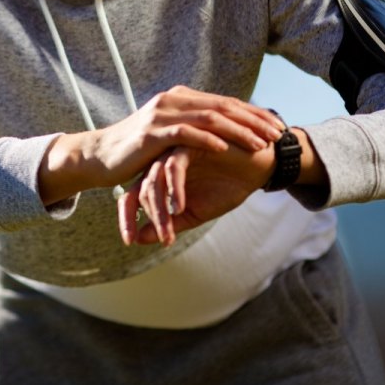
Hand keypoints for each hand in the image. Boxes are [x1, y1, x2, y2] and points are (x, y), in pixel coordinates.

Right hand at [39, 86, 282, 204]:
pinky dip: (206, 139)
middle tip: (277, 135)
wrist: (101, 156)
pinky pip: (184, 133)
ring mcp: (162, 114)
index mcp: (181, 98)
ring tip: (258, 145)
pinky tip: (224, 148)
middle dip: (253, 121)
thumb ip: (192, 127)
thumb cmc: (138, 150)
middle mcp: (173, 100)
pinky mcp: (151, 133)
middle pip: (222, 107)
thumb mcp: (169, 134)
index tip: (278, 127)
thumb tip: (225, 130)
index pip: (226, 102)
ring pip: (208, 118)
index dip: (254, 113)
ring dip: (237, 131)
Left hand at [117, 141, 274, 246]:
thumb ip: (169, 223)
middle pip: (140, 189)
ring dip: (161, 209)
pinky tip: (181, 207)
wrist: (259, 166)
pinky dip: (175, 189)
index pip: (131, 196)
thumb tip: (139, 240)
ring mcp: (173, 150)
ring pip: (155, 179)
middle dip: (151, 218)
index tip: (128, 242)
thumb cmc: (227, 186)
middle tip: (164, 240)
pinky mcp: (189, 142)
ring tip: (169, 231)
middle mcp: (161, 162)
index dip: (126, 219)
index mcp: (158, 176)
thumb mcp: (196, 212)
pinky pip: (174, 166)